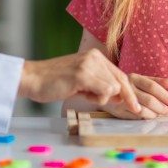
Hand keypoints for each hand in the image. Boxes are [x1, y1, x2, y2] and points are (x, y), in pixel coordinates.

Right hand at [18, 49, 140, 113]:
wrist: (32, 79)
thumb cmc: (54, 83)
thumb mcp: (81, 82)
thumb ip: (99, 86)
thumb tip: (120, 97)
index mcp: (94, 56)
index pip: (119, 74)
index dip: (129, 92)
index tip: (136, 106)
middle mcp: (94, 56)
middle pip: (121, 80)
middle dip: (128, 98)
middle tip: (135, 110)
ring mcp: (89, 64)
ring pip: (113, 88)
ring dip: (102, 99)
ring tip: (83, 94)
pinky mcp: (82, 74)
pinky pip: (105, 92)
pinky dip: (96, 99)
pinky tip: (80, 94)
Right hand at [99, 74, 167, 119]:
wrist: (105, 92)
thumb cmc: (128, 86)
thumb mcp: (140, 80)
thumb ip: (155, 81)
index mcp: (133, 77)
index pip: (151, 86)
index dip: (163, 94)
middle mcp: (126, 88)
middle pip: (148, 99)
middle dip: (160, 107)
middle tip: (167, 111)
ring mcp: (121, 101)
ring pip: (142, 110)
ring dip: (154, 114)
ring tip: (159, 114)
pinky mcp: (118, 112)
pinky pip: (136, 117)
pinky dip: (145, 118)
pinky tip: (150, 116)